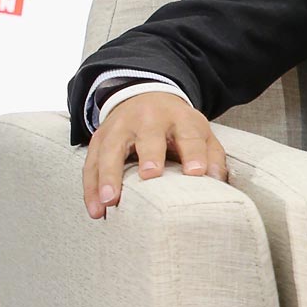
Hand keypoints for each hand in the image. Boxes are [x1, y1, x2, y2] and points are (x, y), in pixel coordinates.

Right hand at [82, 92, 229, 217]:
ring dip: (108, 176)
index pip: (189, 135)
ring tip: (109, 202)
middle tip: (149, 176)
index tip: (196, 173)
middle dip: (149, 154)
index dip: (193, 153)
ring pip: (111, 149)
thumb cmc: (178, 126)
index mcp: (179, 119)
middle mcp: (148, 119)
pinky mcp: (100, 138)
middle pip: (148, 136)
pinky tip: (95, 209)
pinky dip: (91, 186)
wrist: (146, 97)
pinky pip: (91, 162)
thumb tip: (215, 181)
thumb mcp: (200, 133)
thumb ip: (211, 156)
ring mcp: (120, 127)